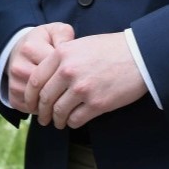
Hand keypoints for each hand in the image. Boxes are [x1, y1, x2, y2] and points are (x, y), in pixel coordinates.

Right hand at [7, 22, 74, 114]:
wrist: (20, 48)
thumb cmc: (44, 40)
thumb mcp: (55, 31)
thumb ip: (65, 35)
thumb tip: (71, 49)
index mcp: (30, 48)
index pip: (53, 67)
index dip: (69, 73)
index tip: (79, 74)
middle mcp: (18, 66)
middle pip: (46, 86)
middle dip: (63, 91)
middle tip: (77, 92)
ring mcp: (13, 82)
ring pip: (38, 100)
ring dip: (53, 103)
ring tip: (66, 98)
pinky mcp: (12, 95)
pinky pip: (29, 108)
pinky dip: (43, 109)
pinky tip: (53, 103)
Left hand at [31, 33, 147, 128]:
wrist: (139, 55)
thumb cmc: (111, 49)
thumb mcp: (81, 44)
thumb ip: (63, 59)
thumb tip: (48, 78)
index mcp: (62, 54)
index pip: (35, 80)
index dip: (30, 96)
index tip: (30, 104)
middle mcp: (68, 71)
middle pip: (45, 98)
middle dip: (42, 112)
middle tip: (43, 118)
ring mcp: (82, 88)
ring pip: (58, 112)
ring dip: (56, 120)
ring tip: (58, 122)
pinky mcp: (97, 103)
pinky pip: (75, 119)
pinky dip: (72, 123)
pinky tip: (74, 121)